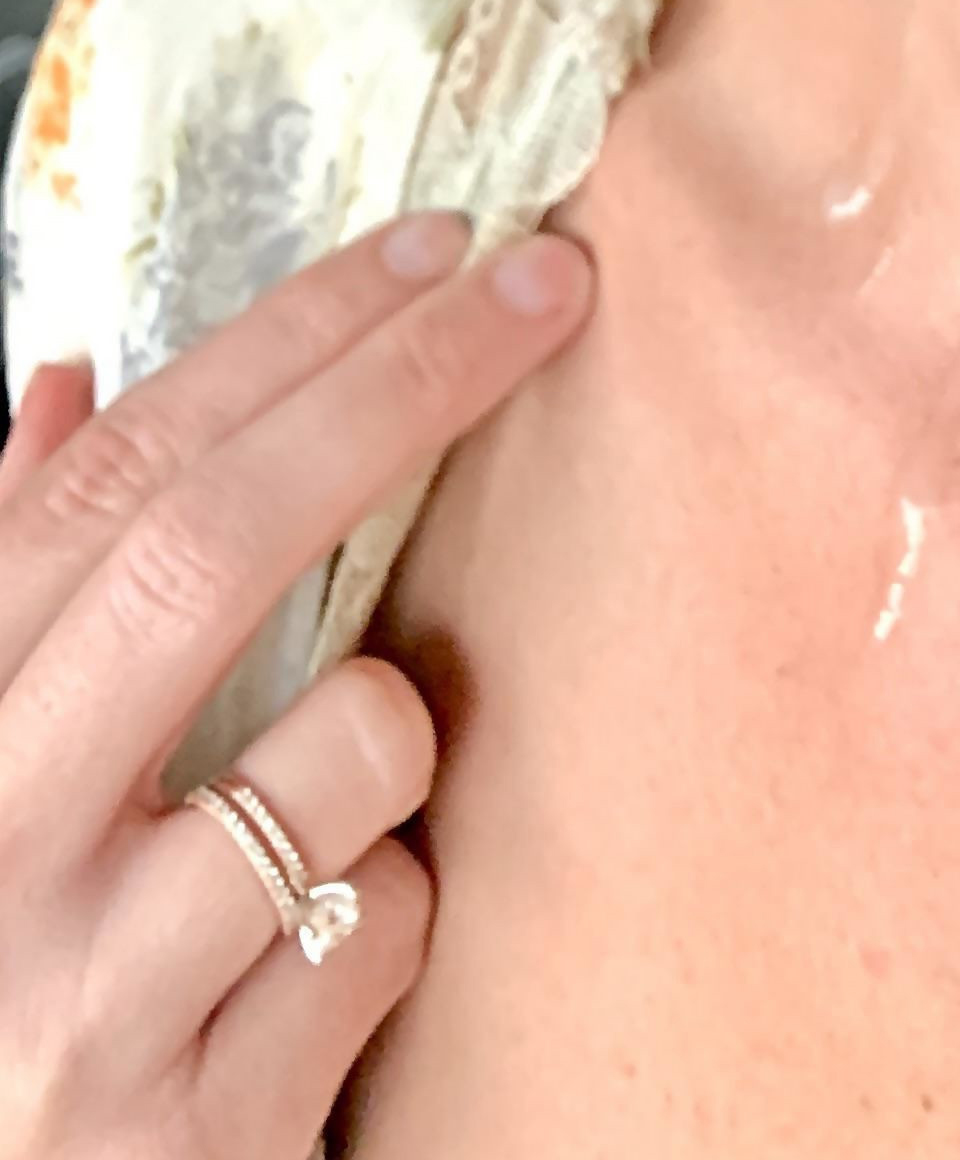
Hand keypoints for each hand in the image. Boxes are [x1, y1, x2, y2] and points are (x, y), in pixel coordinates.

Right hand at [0, 213, 592, 1151]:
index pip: (108, 487)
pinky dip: (386, 918)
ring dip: (395, 738)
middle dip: (396, 388)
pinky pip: (383, 925)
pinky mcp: (199, 1135)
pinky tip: (307, 980)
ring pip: (345, 744)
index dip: (280, 343)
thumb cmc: (17, 985)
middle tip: (549, 282)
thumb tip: (68, 384)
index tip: (432, 245)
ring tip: (325, 822)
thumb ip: (25, 594)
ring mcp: (84, 1006)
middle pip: (208, 555)